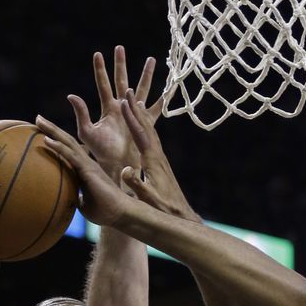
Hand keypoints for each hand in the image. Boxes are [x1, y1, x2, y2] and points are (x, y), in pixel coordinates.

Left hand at [36, 115, 131, 227]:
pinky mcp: (88, 169)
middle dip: (52, 129)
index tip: (41, 134)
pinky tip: (46, 139)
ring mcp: (88, 164)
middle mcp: (86, 163)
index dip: (56, 141)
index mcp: (85, 170)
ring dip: (52, 130)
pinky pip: (71, 155)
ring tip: (38, 120)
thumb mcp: (83, 204)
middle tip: (38, 119)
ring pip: (68, 142)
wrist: (120, 214)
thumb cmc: (105, 211)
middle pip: (67, 141)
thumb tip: (62, 202)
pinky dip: (58, 146)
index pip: (68, 151)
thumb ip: (74, 198)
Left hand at [68, 47, 161, 184]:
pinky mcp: (145, 122)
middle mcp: (122, 108)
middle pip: (122, 81)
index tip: (98, 54)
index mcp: (108, 108)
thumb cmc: (100, 152)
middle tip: (120, 47)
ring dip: (146, 75)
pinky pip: (157, 108)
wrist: (117, 164)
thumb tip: (71, 95)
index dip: (100, 70)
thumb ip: (81, 113)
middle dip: (121, 64)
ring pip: (141, 89)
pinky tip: (171, 89)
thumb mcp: (86, 132)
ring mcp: (134, 114)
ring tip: (151, 59)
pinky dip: (165, 99)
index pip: (103, 84)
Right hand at [119, 90, 197, 221]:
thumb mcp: (147, 199)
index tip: (124, 101)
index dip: (131, 117)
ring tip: (135, 101)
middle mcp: (158, 156)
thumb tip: (127, 171)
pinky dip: (147, 128)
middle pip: (146, 126)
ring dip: (141, 115)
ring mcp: (161, 159)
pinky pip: (153, 140)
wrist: (180, 215)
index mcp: (152, 162)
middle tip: (128, 90)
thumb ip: (137, 184)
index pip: (140, 134)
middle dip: (136, 108)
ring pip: (150, 131)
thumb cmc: (163, 209)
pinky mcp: (162, 164)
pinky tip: (145, 126)